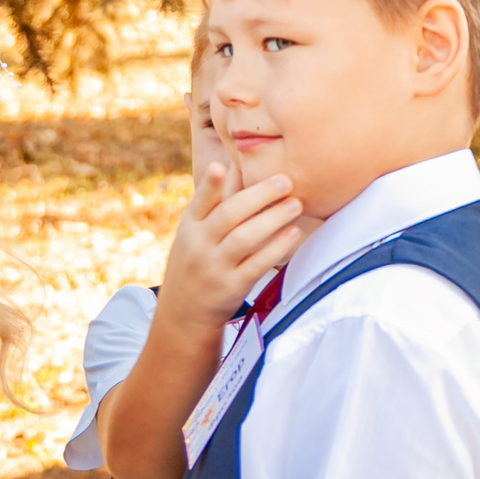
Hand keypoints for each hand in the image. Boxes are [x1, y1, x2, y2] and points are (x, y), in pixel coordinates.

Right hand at [160, 156, 305, 331]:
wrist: (184, 314)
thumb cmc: (196, 262)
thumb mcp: (194, 232)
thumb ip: (213, 203)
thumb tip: (231, 165)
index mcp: (190, 226)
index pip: (201, 201)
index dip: (210, 184)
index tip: (222, 166)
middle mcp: (199, 245)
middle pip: (228, 215)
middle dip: (258, 196)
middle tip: (285, 180)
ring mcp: (214, 267)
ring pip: (244, 239)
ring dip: (272, 219)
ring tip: (296, 205)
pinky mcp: (231, 287)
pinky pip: (257, 265)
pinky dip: (276, 248)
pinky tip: (293, 234)